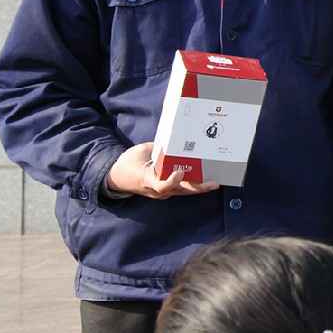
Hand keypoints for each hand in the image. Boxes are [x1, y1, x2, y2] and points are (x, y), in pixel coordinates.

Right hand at [105, 142, 219, 198]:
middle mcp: (156, 190)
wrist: (117, 178)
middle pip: (179, 191)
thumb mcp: (140, 151)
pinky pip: (180, 189)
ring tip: (214, 183)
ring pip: (182, 192)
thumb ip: (157, 148)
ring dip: (198, 188)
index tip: (180, 172)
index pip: (162, 186)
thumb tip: (175, 139)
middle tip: (213, 183)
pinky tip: (205, 180)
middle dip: (197, 188)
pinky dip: (192, 185)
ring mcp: (161, 193)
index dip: (172, 181)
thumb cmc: (128, 163)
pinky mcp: (165, 191)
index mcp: (147, 180)